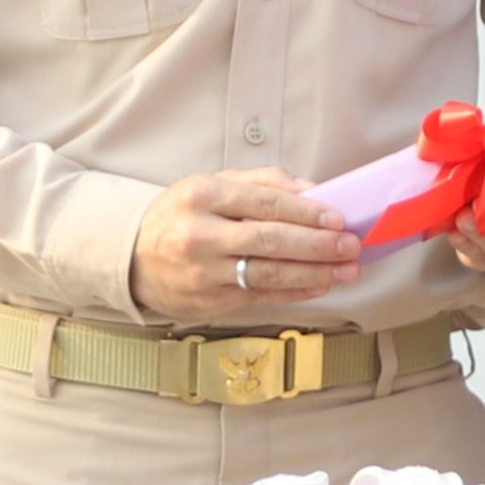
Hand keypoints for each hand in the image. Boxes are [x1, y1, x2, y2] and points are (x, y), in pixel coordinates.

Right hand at [129, 168, 360, 320]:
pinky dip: (295, 291)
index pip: (264, 203)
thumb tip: (313, 190)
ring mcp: (202, 273)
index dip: (306, 212)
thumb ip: (264, 182)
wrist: (134, 256)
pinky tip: (320, 286)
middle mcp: (199, 235)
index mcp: (201, 196)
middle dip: (317, 245)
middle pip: (270, 241)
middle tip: (351, 245)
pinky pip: (260, 296)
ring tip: (347, 270)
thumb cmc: (183, 214)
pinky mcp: (208, 302)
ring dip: (314, 274)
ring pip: (268, 274)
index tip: (339, 217)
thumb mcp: (214, 184)